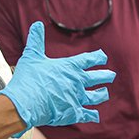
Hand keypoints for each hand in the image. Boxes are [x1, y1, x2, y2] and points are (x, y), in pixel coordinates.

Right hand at [0, 21, 115, 134]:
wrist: (26, 102)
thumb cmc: (29, 78)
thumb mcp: (32, 55)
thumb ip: (36, 39)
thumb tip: (37, 23)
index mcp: (70, 67)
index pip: (88, 59)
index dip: (97, 57)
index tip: (103, 57)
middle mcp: (77, 81)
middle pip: (97, 77)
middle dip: (105, 76)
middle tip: (112, 75)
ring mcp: (77, 98)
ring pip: (96, 96)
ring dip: (101, 94)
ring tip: (105, 93)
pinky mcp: (73, 113)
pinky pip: (87, 114)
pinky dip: (92, 115)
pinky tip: (96, 115)